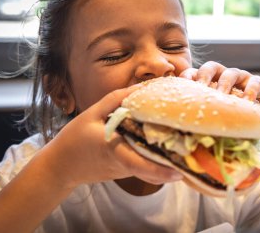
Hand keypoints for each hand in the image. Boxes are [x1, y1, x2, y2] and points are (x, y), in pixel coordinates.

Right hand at [46, 84, 181, 188]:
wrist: (61, 166)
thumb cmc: (73, 140)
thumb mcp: (91, 114)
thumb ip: (115, 100)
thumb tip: (141, 88)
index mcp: (113, 149)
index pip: (139, 164)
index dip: (159, 170)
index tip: (179, 171)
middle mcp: (124, 163)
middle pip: (153, 167)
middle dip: (174, 164)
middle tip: (198, 156)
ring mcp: (125, 170)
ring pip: (151, 167)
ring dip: (169, 160)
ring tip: (191, 148)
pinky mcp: (125, 170)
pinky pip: (145, 164)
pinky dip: (158, 157)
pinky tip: (170, 144)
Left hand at [180, 61, 259, 127]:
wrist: (257, 125)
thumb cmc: (230, 120)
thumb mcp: (213, 117)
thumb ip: (200, 115)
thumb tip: (180, 128)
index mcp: (207, 82)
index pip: (194, 73)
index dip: (187, 76)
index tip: (182, 84)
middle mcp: (222, 76)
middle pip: (211, 67)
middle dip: (204, 75)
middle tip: (201, 87)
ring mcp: (240, 78)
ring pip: (231, 73)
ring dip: (225, 84)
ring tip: (222, 96)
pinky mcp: (258, 83)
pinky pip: (254, 82)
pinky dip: (250, 91)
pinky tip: (247, 102)